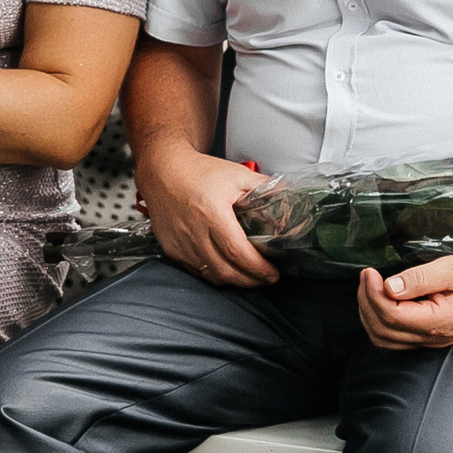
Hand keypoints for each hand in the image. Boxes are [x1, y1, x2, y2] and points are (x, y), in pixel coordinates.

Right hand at [133, 142, 277, 287]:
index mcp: (212, 213)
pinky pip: (197, 272)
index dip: (258, 268)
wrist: (163, 170)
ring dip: (234, 281)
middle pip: (226, 271)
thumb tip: (289, 196)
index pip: (237, 252)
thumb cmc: (198, 171)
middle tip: (267, 278)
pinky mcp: (172, 250)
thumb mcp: (236, 174)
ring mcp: (181, 244)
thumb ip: (264, 187)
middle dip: (251, 281)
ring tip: (250, 276)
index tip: (273, 273)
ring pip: (211, 276)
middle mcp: (194, 232)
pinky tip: (227, 269)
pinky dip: (215, 275)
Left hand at [354, 258, 452, 349]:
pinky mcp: (429, 338)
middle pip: (382, 330)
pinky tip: (382, 299)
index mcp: (438, 322)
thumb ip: (419, 278)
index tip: (369, 271)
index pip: (391, 315)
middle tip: (366, 276)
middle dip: (367, 302)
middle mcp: (432, 338)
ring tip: (370, 286)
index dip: (373, 294)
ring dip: (370, 313)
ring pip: (384, 338)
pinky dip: (379, 321)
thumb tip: (389, 286)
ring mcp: (430, 341)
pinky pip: (394, 338)